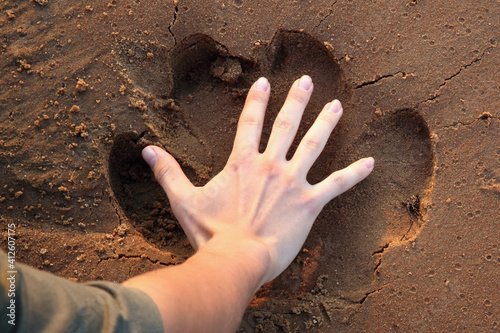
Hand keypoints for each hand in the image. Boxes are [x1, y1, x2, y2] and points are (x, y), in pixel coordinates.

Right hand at [142, 75, 373, 283]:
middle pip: (286, 125)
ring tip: (337, 106)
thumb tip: (146, 150)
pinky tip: (371, 163)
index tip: (265, 82)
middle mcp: (270, 166)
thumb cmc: (210, 233)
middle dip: (297, 101)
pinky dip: (355, 174)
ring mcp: (293, 182)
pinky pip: (337, 185)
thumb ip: (167, 172)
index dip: (258, 100)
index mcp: (244, 163)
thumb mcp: (183, 200)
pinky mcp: (310, 204)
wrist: (236, 261)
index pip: (250, 122)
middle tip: (308, 81)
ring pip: (314, 145)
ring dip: (326, 123)